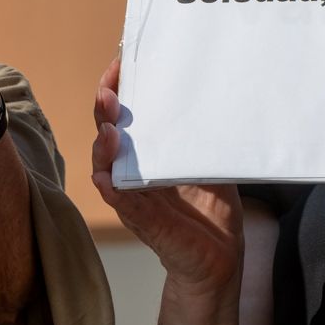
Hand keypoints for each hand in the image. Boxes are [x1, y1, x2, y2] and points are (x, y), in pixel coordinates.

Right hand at [92, 56, 242, 304]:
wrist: (221, 259)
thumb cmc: (212, 209)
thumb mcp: (213, 162)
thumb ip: (205, 135)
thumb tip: (214, 92)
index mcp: (149, 149)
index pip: (125, 112)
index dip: (118, 87)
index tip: (121, 64)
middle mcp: (134, 168)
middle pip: (107, 131)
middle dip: (105, 108)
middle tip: (109, 92)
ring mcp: (135, 195)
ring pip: (106, 165)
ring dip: (103, 147)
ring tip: (109, 131)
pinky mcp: (144, 223)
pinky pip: (122, 204)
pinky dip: (111, 190)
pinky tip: (105, 177)